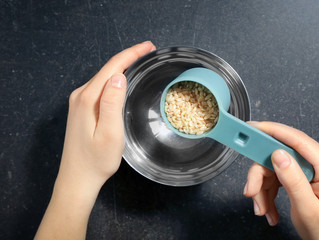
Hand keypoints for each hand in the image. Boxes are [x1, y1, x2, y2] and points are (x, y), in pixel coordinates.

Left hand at [35, 41, 155, 239]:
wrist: (77, 179)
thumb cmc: (97, 161)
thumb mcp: (110, 133)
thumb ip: (112, 103)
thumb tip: (119, 76)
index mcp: (88, 99)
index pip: (112, 68)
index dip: (131, 54)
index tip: (148, 46)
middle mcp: (80, 96)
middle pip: (107, 69)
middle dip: (128, 57)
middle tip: (149, 51)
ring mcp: (78, 102)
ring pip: (103, 78)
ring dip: (122, 67)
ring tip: (140, 61)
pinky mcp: (81, 109)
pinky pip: (100, 87)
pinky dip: (114, 79)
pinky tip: (123, 80)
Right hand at [243, 121, 318, 239]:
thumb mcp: (307, 209)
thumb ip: (293, 181)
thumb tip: (278, 155)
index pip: (297, 140)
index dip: (272, 130)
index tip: (251, 128)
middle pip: (278, 155)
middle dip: (260, 176)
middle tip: (251, 193)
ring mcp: (311, 163)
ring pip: (272, 165)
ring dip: (262, 188)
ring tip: (263, 209)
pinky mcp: (302, 167)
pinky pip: (275, 172)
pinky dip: (267, 189)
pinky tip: (269, 207)